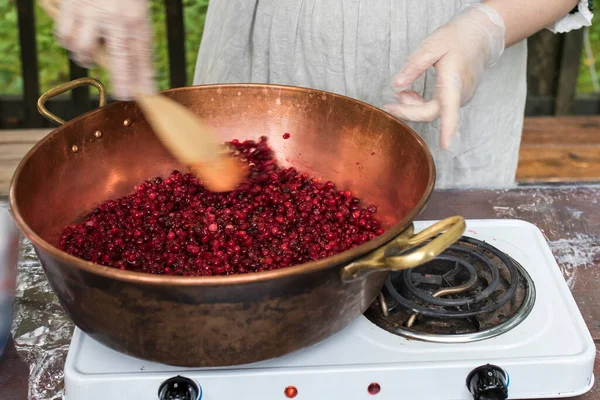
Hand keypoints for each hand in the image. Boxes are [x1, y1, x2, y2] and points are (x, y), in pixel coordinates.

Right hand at [52, 0, 155, 99]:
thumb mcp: (139, 14)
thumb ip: (138, 41)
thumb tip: (142, 76)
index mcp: (136, 19)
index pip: (142, 55)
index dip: (144, 78)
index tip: (146, 93)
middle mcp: (115, 17)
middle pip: (118, 57)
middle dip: (121, 80)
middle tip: (122, 92)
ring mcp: (91, 12)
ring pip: (84, 48)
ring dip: (87, 58)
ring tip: (91, 57)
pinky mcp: (71, 6)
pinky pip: (65, 34)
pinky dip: (69, 42)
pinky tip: (75, 41)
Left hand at [383, 4, 504, 148]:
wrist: (481, 35)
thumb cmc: (457, 38)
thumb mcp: (432, 45)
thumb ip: (413, 66)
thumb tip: (396, 86)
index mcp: (454, 81)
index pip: (449, 109)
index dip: (447, 128)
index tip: (446, 145)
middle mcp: (460, 94)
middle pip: (431, 113)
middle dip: (407, 112)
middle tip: (388, 106)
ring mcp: (460, 98)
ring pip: (433, 112)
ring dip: (413, 107)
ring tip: (403, 92)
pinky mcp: (457, 98)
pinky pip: (437, 108)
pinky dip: (420, 104)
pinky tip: (411, 94)